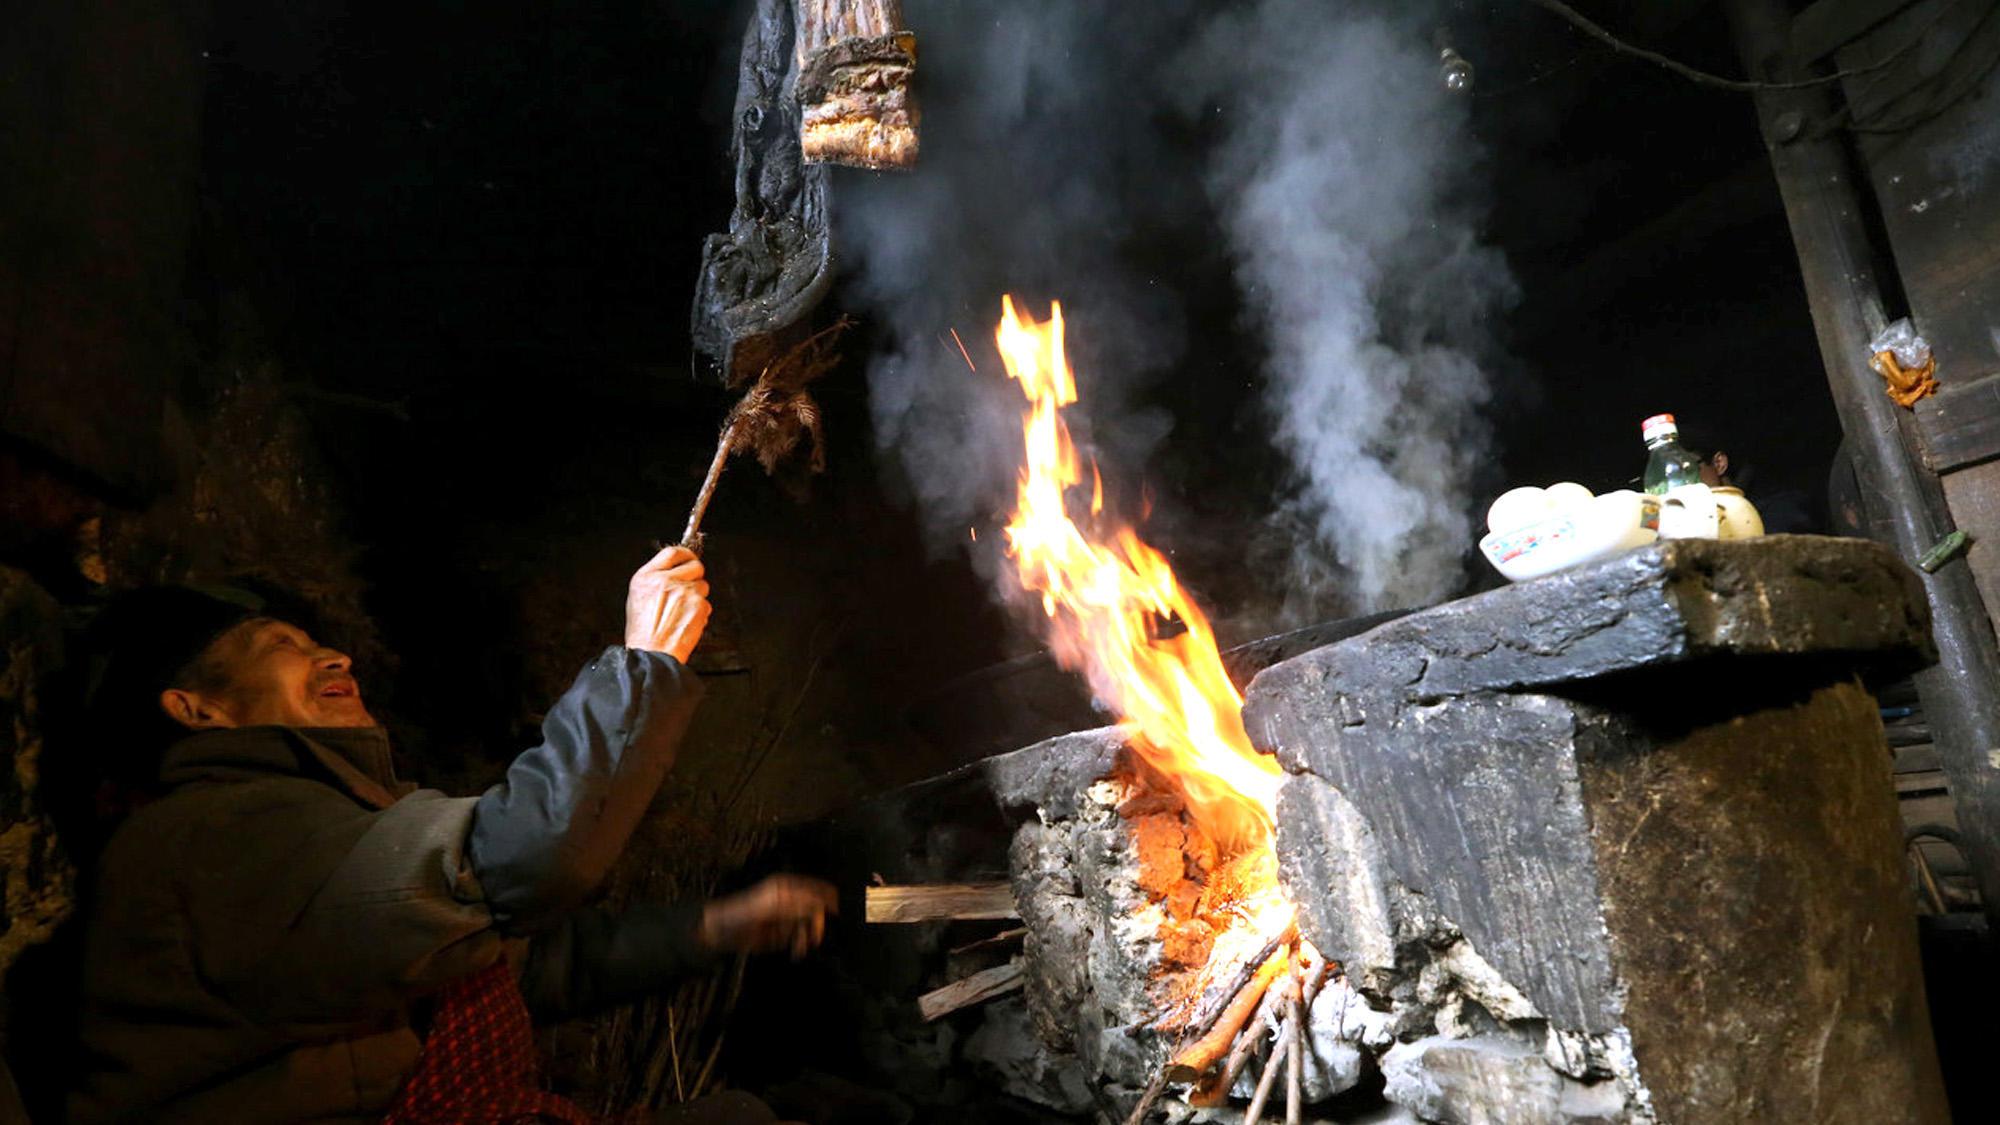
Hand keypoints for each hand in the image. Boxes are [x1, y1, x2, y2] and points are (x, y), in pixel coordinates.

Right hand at [625, 544, 710, 662]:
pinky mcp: (698, 605)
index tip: (690, 558)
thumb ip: (656, 580)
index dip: (685, 554)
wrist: (652, 653)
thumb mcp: (638, 598)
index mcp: (647, 577)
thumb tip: (675, 571)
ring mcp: (684, 592)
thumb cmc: (643, 632)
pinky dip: (701, 613)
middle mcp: (666, 580)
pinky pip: (707, 604)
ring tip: (682, 613)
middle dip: (696, 576)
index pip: (672, 552)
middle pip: (695, 565)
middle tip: (690, 589)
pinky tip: (687, 623)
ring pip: (703, 586)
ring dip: (698, 597)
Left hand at [698, 875, 838, 958]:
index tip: (838, 913)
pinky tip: (796, 952)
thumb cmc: (744, 911)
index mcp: (789, 887)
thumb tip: (820, 906)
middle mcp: (792, 901)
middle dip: (818, 924)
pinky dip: (801, 946)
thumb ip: (797, 905)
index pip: (818, 889)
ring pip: (811, 927)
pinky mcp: (783, 935)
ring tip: (801, 947)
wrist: (723, 931)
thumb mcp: (773, 905)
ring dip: (809, 938)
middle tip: (815, 936)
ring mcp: (788, 918)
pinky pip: (800, 940)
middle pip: (818, 911)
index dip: (830, 900)